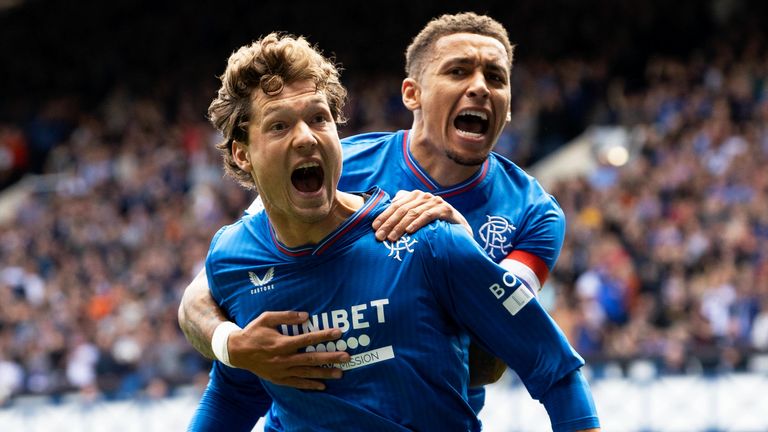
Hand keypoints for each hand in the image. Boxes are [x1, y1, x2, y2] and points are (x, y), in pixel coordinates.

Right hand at [228, 311, 350, 389]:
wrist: (236, 351)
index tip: (338, 333)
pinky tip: (322, 386)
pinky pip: (297, 383)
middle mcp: (283, 359)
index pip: (307, 339)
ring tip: (340, 373)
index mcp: (281, 343)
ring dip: (325, 373)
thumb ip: (286, 316)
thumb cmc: (253, 332)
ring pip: (307, 373)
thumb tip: (306, 315)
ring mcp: (281, 371)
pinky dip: (310, 385)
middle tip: (347, 357)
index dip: (323, 335)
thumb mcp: (266, 318)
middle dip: (330, 357)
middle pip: (311, 358)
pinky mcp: (278, 379)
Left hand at [372, 190, 470, 240]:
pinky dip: (417, 223)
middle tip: (380, 236)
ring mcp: (434, 201)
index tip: (374, 228)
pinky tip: (409, 231)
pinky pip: (427, 215)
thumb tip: (382, 217)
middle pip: (402, 210)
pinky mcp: (444, 209)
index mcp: (414, 196)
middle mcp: (423, 196)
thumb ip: (403, 211)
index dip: (383, 216)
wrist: (458, 227)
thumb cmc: (433, 223)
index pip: (395, 205)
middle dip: (389, 223)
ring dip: (400, 226)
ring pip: (412, 213)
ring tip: (392, 238)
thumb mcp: (416, 216)